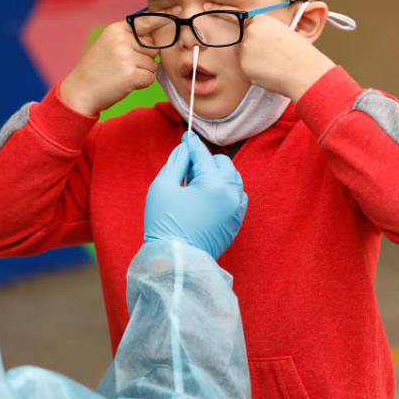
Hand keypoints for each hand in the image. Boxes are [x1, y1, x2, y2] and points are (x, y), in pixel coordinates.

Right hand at [59, 20, 158, 115]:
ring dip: (143, 72)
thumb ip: (129, 38)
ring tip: (122, 75)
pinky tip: (125, 83)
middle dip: (145, 59)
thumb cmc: (96, 70)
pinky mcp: (131, 75)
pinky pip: (150, 78)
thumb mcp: (108, 45)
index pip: (146, 20)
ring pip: (153, 64)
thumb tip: (156, 37)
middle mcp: (121, 40)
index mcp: (116, 30)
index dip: (163, 18)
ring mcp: (126, 57)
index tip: (177, 11)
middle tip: (124, 66)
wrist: (79, 92)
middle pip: (153, 47)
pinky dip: (141, 83)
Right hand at [144, 132, 246, 258]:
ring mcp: (237, 210)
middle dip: (207, 161)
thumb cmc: (164, 223)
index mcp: (214, 185)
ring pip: (233, 179)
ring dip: (217, 175)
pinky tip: (207, 196)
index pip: (204, 155)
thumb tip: (186, 148)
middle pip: (224, 163)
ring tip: (196, 184)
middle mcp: (231, 195)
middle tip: (187, 168)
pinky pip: (236, 196)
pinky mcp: (236, 222)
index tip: (186, 137)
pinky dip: (225, 190)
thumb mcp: (162, 187)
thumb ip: (176, 162)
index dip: (192, 145)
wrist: (176, 261)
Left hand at [237, 13, 334, 100]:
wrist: (304, 71)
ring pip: (243, 56)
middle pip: (244, 41)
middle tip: (269, 57)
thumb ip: (267, 33)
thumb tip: (257, 40)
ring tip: (272, 65)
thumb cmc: (300, 54)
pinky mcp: (243, 67)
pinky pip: (245, 70)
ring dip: (253, 62)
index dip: (256, 36)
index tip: (262, 43)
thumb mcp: (285, 33)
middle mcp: (250, 32)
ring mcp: (245, 49)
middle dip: (252, 49)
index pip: (249, 25)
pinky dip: (254, 74)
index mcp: (261, 20)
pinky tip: (269, 73)